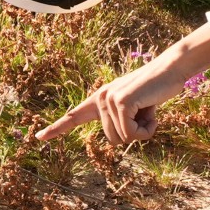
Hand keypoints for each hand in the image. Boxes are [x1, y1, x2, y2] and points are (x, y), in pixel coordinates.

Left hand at [37, 30, 209, 146]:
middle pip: (113, 140)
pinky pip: (132, 134)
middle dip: (135, 132)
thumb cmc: (156, 89)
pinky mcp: (120, 103)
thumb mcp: (136, 108)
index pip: (74, 116)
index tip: (39, 137)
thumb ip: (122, 120)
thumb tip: (118, 138)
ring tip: (149, 107)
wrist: (170, 69)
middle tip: (145, 110)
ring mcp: (108, 99)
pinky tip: (152, 109)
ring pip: (123, 139)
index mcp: (100, 99)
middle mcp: (100, 98)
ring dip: (142, 130)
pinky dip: (147, 129)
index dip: (57, 128)